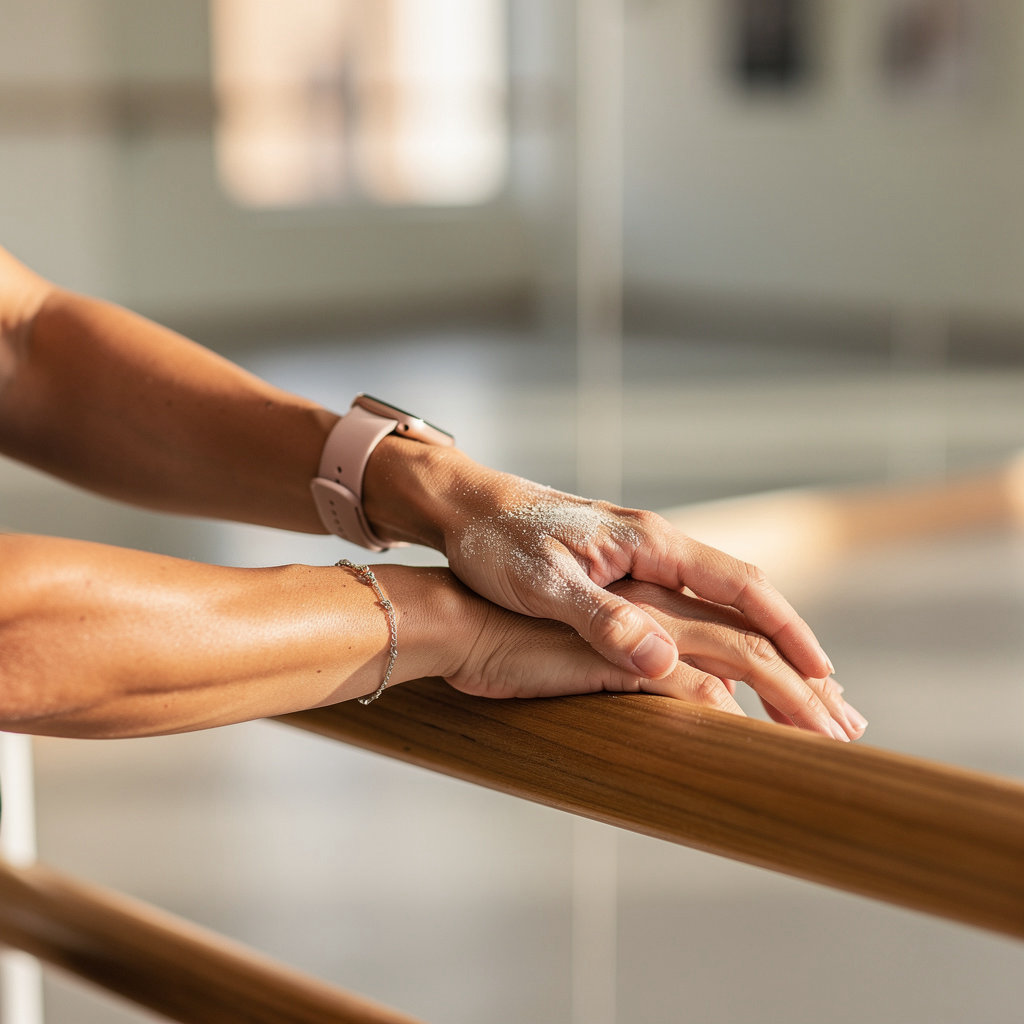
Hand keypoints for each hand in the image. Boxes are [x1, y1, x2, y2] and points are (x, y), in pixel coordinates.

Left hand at [446, 578, 864, 740]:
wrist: (465, 508)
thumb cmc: (497, 541)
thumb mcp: (544, 583)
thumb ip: (602, 619)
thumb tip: (667, 660)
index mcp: (651, 543)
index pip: (741, 584)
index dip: (787, 630)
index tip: (825, 675)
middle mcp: (658, 549)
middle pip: (746, 600)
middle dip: (793, 651)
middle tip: (834, 706)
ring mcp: (643, 564)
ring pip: (723, 609)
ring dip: (765, 652)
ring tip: (802, 700)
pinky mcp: (624, 578)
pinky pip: (691, 613)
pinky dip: (724, 646)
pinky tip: (729, 680)